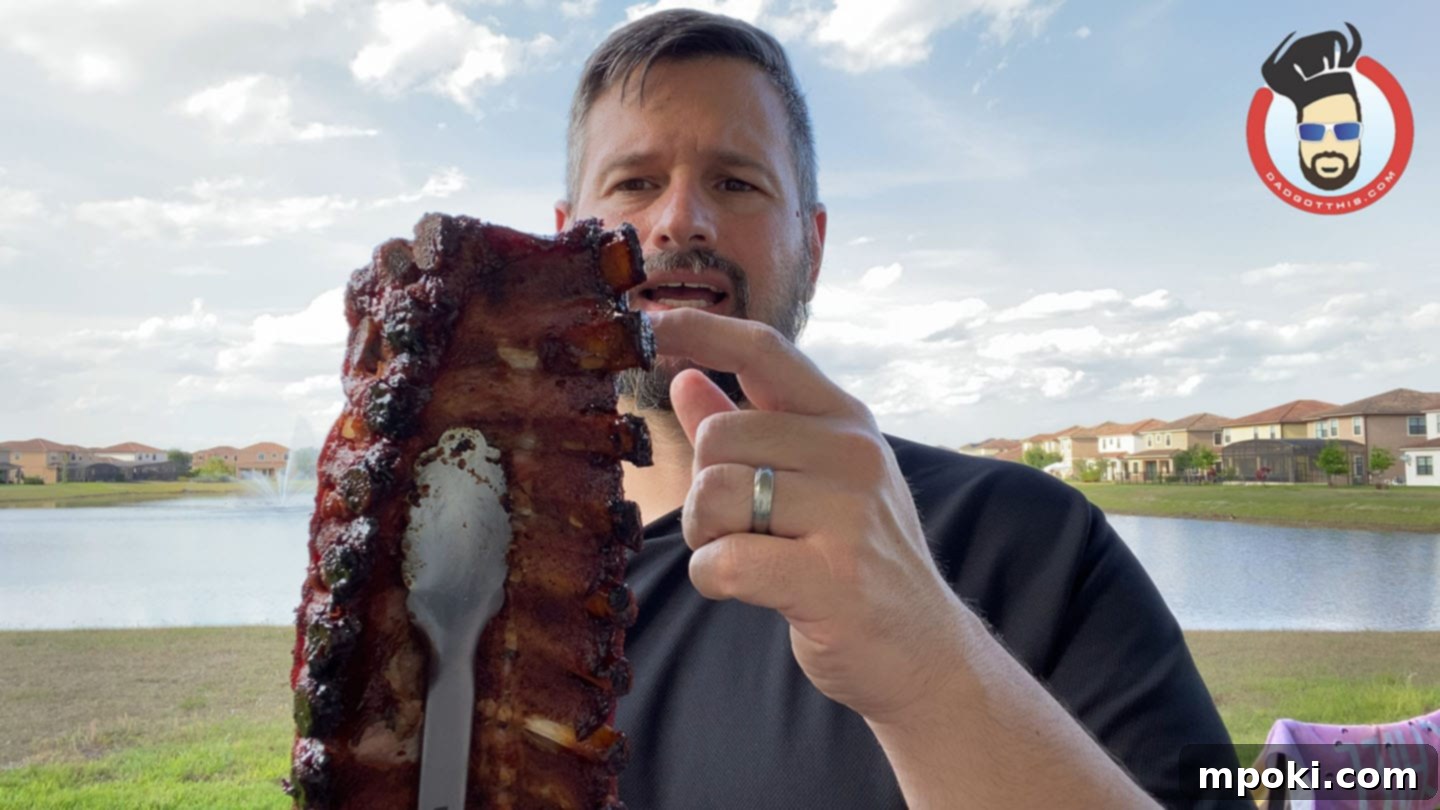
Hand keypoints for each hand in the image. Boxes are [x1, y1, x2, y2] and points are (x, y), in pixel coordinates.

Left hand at [649, 309, 966, 724]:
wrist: (924, 653)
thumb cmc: (859, 561)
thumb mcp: (815, 481)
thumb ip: (750, 428)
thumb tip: (684, 379)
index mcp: (845, 421)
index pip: (766, 350)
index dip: (701, 330)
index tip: (653, 323)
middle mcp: (852, 454)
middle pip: (717, 436)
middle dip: (701, 488)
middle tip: (734, 528)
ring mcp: (848, 514)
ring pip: (713, 495)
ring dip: (706, 536)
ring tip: (747, 555)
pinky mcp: (832, 578)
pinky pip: (723, 561)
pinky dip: (714, 578)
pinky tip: (746, 588)